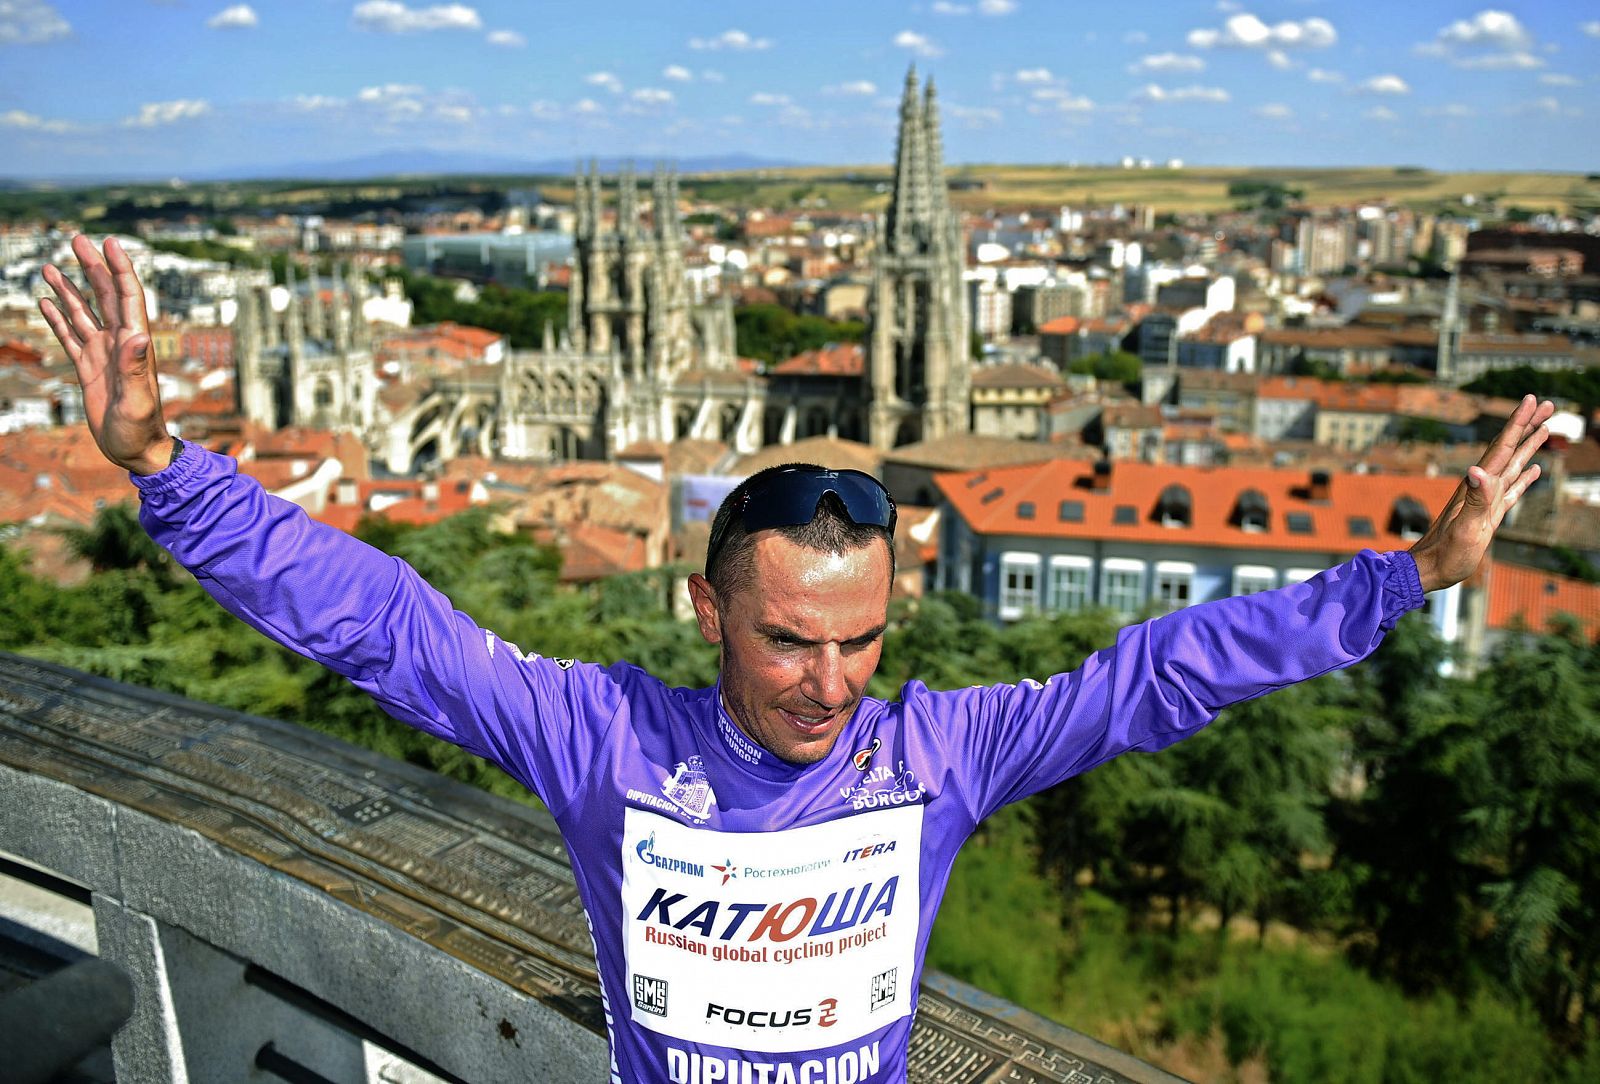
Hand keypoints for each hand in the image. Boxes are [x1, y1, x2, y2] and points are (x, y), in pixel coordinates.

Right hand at [39, 235, 172, 475]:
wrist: (137, 451)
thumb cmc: (140, 431)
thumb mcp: (137, 402)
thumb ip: (135, 370)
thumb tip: (137, 336)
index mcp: (134, 345)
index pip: (128, 297)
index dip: (120, 269)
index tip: (109, 242)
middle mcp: (120, 344)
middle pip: (105, 295)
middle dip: (92, 266)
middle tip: (76, 238)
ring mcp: (103, 354)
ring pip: (84, 312)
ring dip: (69, 288)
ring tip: (50, 265)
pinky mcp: (89, 368)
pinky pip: (71, 336)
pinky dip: (59, 318)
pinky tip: (46, 302)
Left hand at [1409, 393, 1553, 593]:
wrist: (1429, 570)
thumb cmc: (1446, 554)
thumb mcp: (1465, 529)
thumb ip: (1474, 501)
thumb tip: (1477, 470)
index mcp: (1478, 487)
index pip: (1502, 448)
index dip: (1517, 423)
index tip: (1531, 399)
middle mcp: (1482, 488)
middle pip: (1509, 449)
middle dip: (1526, 425)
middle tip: (1546, 404)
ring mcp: (1487, 500)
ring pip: (1513, 465)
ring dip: (1529, 445)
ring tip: (1545, 427)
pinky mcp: (1489, 515)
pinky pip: (1511, 489)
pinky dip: (1525, 477)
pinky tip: (1535, 470)